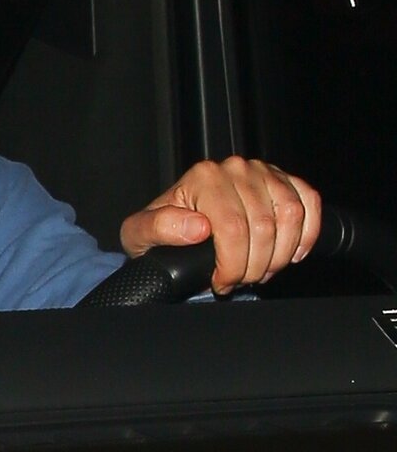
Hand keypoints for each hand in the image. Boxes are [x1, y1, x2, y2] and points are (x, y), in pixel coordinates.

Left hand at [119, 156, 321, 294]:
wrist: (179, 221)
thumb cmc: (162, 229)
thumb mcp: (141, 233)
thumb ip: (158, 228)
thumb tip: (197, 227)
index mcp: (203, 177)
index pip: (231, 228)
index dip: (232, 264)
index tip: (223, 282)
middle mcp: (235, 169)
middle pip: (263, 227)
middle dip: (255, 265)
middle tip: (241, 280)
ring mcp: (263, 172)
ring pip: (290, 217)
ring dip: (280, 254)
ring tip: (261, 270)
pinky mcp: (285, 180)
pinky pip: (310, 203)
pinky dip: (307, 232)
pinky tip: (290, 254)